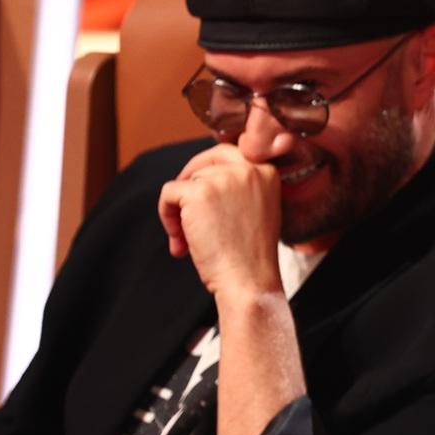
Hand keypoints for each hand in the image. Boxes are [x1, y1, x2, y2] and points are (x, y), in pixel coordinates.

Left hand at [157, 144, 283, 299]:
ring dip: (180, 211)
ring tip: (189, 241)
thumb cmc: (252, 256)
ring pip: (186, 181)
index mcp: (267, 172)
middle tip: (183, 210)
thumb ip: (240, 187)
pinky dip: (167, 216)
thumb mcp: (259, 210)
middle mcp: (249, 169)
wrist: (249, 280)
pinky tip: (181, 242)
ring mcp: (223, 178)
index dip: (209, 171)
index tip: (201, 195)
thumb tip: (200, 176)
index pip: (230, 153)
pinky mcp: (198, 191)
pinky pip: (169, 192)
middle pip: (205, 161)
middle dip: (190, 182)